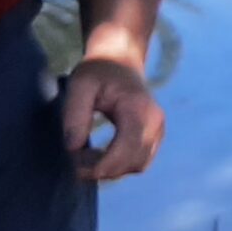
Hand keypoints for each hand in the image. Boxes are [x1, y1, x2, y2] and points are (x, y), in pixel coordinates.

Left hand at [63, 56, 165, 179]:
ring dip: (112, 170)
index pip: (127, 150)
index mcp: (138, 110)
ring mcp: (159, 131)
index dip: (102, 166)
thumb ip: (75, 115)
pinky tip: (99, 156)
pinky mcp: (156, 136)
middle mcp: (155, 123)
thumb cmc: (98, 71)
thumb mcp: (80, 86)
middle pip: (134, 163)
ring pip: (139, 166)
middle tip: (75, 164)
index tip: (76, 168)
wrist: (120, 61)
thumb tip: (72, 148)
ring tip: (86, 159)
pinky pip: (140, 161)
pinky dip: (119, 165)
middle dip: (104, 170)